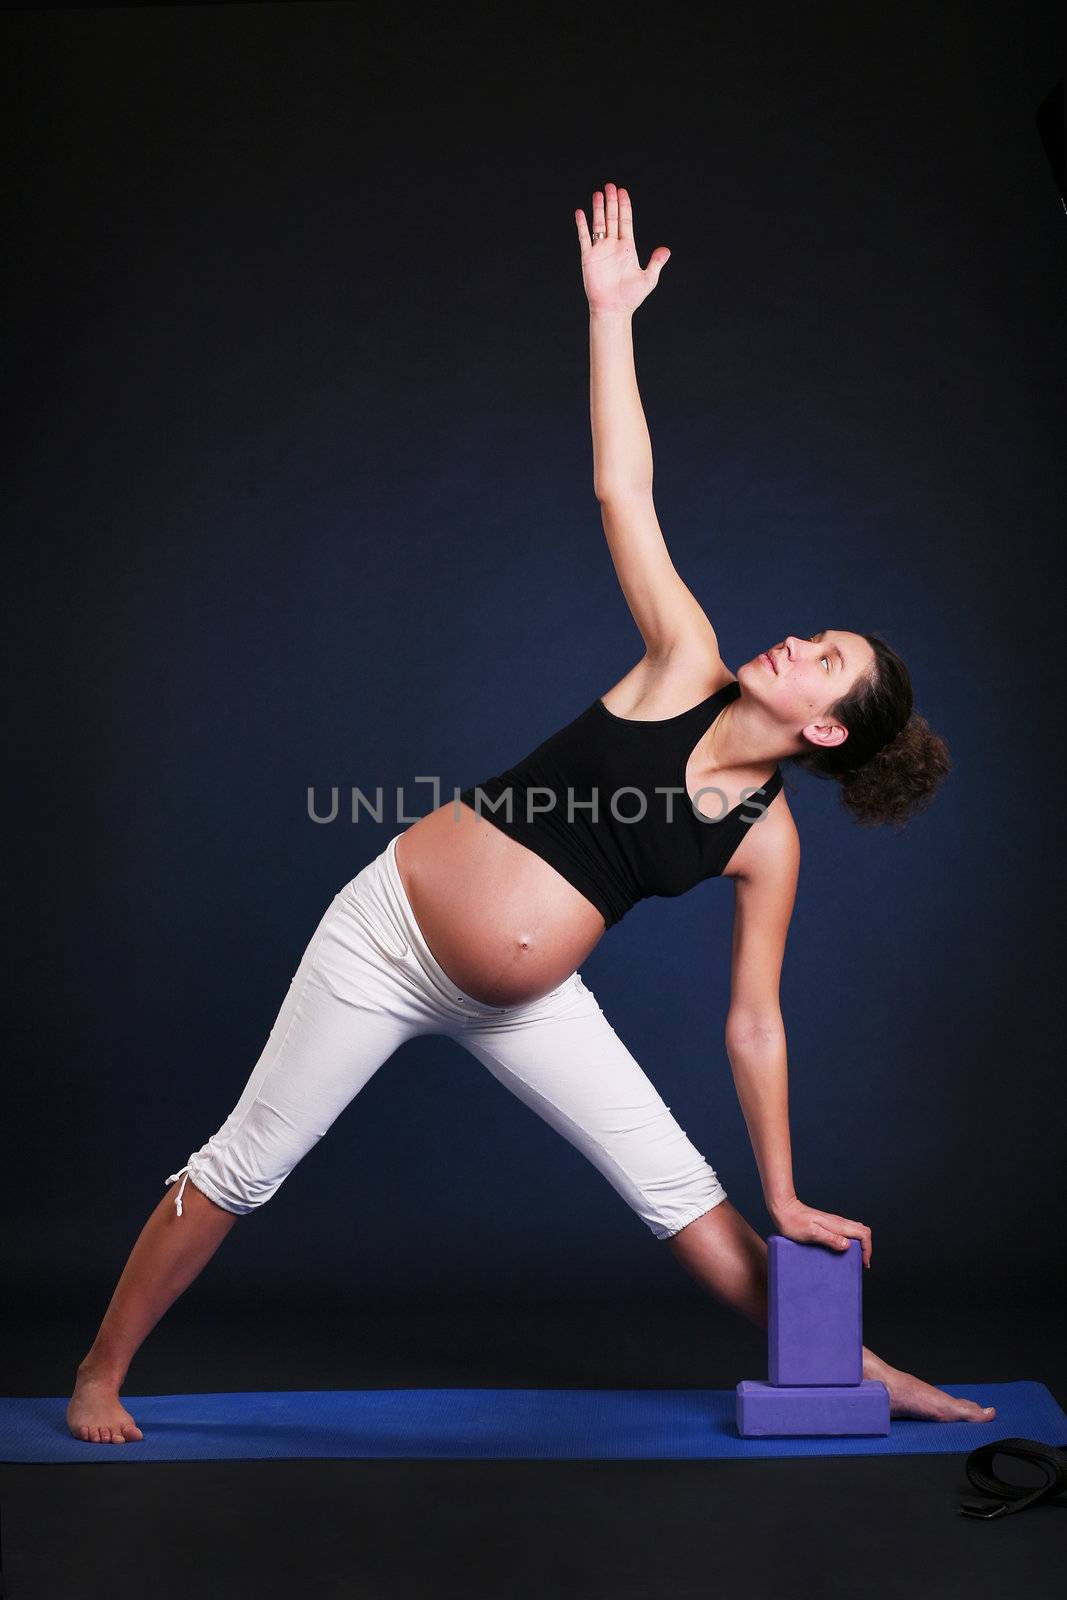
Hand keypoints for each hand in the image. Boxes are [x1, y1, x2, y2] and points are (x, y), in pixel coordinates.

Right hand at [574, 181, 670, 314]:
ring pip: (598, 224)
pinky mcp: (588, 258)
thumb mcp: (648, 279)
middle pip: (612, 218)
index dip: (624, 206)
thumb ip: (656, 263)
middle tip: (610, 186)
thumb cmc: (630, 298)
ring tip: (598, 193)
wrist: (613, 310)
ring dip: (598, 209)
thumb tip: (666, 250)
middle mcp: (613, 246)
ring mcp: (600, 251)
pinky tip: (580, 213)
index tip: (622, 191)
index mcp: (627, 248)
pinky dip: (582, 225)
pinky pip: (584, 238)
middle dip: (611, 202)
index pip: (625, 221)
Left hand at [770, 1196, 872, 1267]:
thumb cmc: (794, 1222)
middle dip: (865, 1248)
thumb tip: (848, 1246)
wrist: (783, 1209)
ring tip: (851, 1260)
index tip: (863, 1263)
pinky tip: (840, 1251)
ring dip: (858, 1246)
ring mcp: (833, 1223)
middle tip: (859, 1263)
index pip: (864, 1233)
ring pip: (854, 1232)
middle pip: (862, 1232)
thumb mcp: (812, 1233)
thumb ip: (830, 1238)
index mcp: (838, 1225)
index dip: (868, 1249)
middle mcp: (839, 1222)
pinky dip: (849, 1243)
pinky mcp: (827, 1225)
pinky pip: (845, 1233)